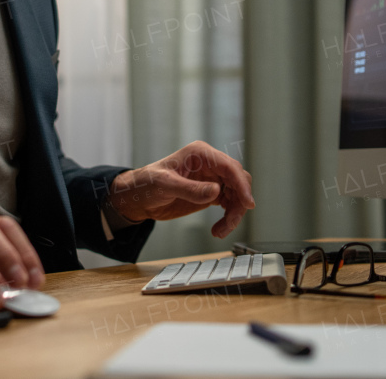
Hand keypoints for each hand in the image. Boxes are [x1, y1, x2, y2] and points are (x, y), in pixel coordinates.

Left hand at [108, 141, 254, 238]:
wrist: (138, 198)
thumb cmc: (147, 184)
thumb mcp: (165, 185)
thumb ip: (191, 189)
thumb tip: (217, 192)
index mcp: (201, 154)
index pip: (229, 167)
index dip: (241, 184)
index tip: (247, 203)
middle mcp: (210, 164)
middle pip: (238, 181)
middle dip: (239, 202)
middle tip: (230, 223)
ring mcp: (212, 178)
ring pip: (237, 194)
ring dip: (234, 214)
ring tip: (220, 231)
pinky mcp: (211, 193)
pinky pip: (230, 203)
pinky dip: (229, 217)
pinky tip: (219, 228)